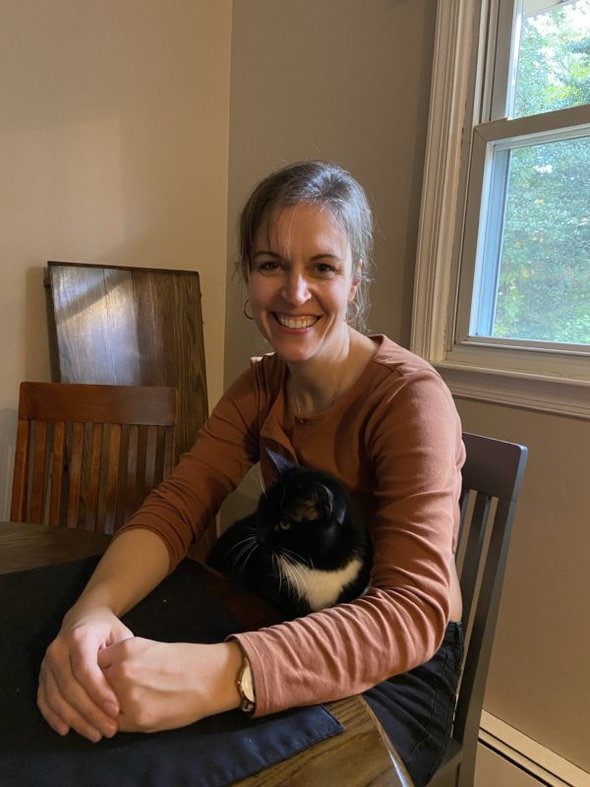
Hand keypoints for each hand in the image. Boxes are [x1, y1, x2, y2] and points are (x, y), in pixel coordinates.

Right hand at [38, 609, 132, 741]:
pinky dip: (53, 717)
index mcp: (79, 637)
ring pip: (56, 697)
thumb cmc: (108, 629)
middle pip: (70, 688)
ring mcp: (46, 663)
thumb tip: (128, 687)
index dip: (99, 692)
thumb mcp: (120, 635)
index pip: (85, 670)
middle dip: (90, 712)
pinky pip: (43, 699)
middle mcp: (58, 649)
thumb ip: (122, 658)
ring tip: (95, 734)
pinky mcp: (42, 674)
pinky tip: (66, 730)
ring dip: (75, 720)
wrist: (85, 617)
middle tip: (109, 730)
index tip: (115, 710)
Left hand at [97, 638, 242, 732]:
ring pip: (101, 707)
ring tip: (124, 703)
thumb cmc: (184, 659)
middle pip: (93, 685)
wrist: (210, 677)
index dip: (97, 671)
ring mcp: (128, 697)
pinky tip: (132, 712)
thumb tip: (102, 673)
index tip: (103, 675)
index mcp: (125, 649)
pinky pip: (116, 723)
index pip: (94, 664)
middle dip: (100, 690)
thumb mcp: (148, 647)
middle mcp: (122, 671)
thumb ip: (123, 658)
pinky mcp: (138, 719)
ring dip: (107, 707)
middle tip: (110, 692)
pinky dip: (118, 721)